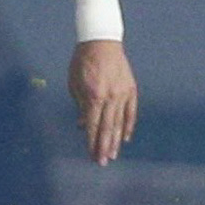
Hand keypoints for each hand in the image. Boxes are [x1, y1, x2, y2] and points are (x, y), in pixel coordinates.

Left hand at [66, 39, 137, 165]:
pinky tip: (125, 138)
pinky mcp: (131, 89)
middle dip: (104, 147)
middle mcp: (110, 97)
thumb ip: (79, 106)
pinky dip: (128, 126)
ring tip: (112, 155)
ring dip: (115, 141)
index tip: (91, 155)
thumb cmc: (82, 63)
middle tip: (102, 162)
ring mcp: (123, 94)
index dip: (92, 142)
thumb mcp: (74, 83)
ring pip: (120, 123)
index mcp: (94, 96)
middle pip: (107, 128)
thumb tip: (81, 125)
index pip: (92, 125)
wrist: (100, 42)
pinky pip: (131, 112)